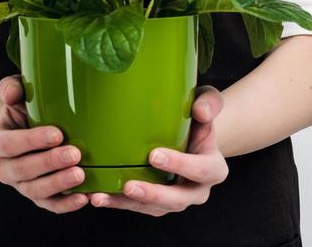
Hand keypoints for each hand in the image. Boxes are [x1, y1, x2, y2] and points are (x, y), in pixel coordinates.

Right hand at [0, 74, 89, 213]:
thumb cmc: (22, 109)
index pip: (8, 145)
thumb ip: (11, 89)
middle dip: (49, 163)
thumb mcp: (15, 94)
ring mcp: (20, 186)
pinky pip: (50, 205)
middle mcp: (4, 168)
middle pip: (23, 170)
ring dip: (58, 184)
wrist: (25, 131)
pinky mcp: (38, 198)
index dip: (31, 141)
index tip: (57, 134)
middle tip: (75, 154)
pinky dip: (66, 204)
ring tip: (81, 175)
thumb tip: (12, 94)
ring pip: (35, 191)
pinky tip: (83, 197)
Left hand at [90, 84, 227, 216]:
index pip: (200, 170)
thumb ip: (208, 104)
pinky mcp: (157, 204)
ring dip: (128, 204)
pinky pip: (138, 207)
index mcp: (213, 168)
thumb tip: (200, 111)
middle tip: (129, 185)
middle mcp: (197, 189)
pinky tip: (98, 197)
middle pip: (178, 199)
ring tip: (102, 196)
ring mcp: (177, 199)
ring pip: (154, 208)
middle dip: (152, 194)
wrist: (190, 136)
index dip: (179, 165)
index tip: (154, 155)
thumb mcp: (208, 103)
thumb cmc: (197, 117)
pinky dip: (117, 203)